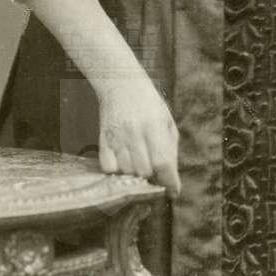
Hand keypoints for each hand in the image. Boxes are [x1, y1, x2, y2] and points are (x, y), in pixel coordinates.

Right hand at [98, 71, 181, 197]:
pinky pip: (109, 168)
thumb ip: (170, 149)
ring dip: (135, 174)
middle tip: (155, 173)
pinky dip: (117, 171)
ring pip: (127, 172)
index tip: (173, 192)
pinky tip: (124, 163)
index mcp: (154, 126)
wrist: (121, 83)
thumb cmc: (149, 104)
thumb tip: (169, 177)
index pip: (162, 163)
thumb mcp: (167, 121)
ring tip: (140, 164)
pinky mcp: (103, 139)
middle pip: (144, 171)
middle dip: (153, 177)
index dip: (169, 182)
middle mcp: (134, 133)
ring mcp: (116, 137)